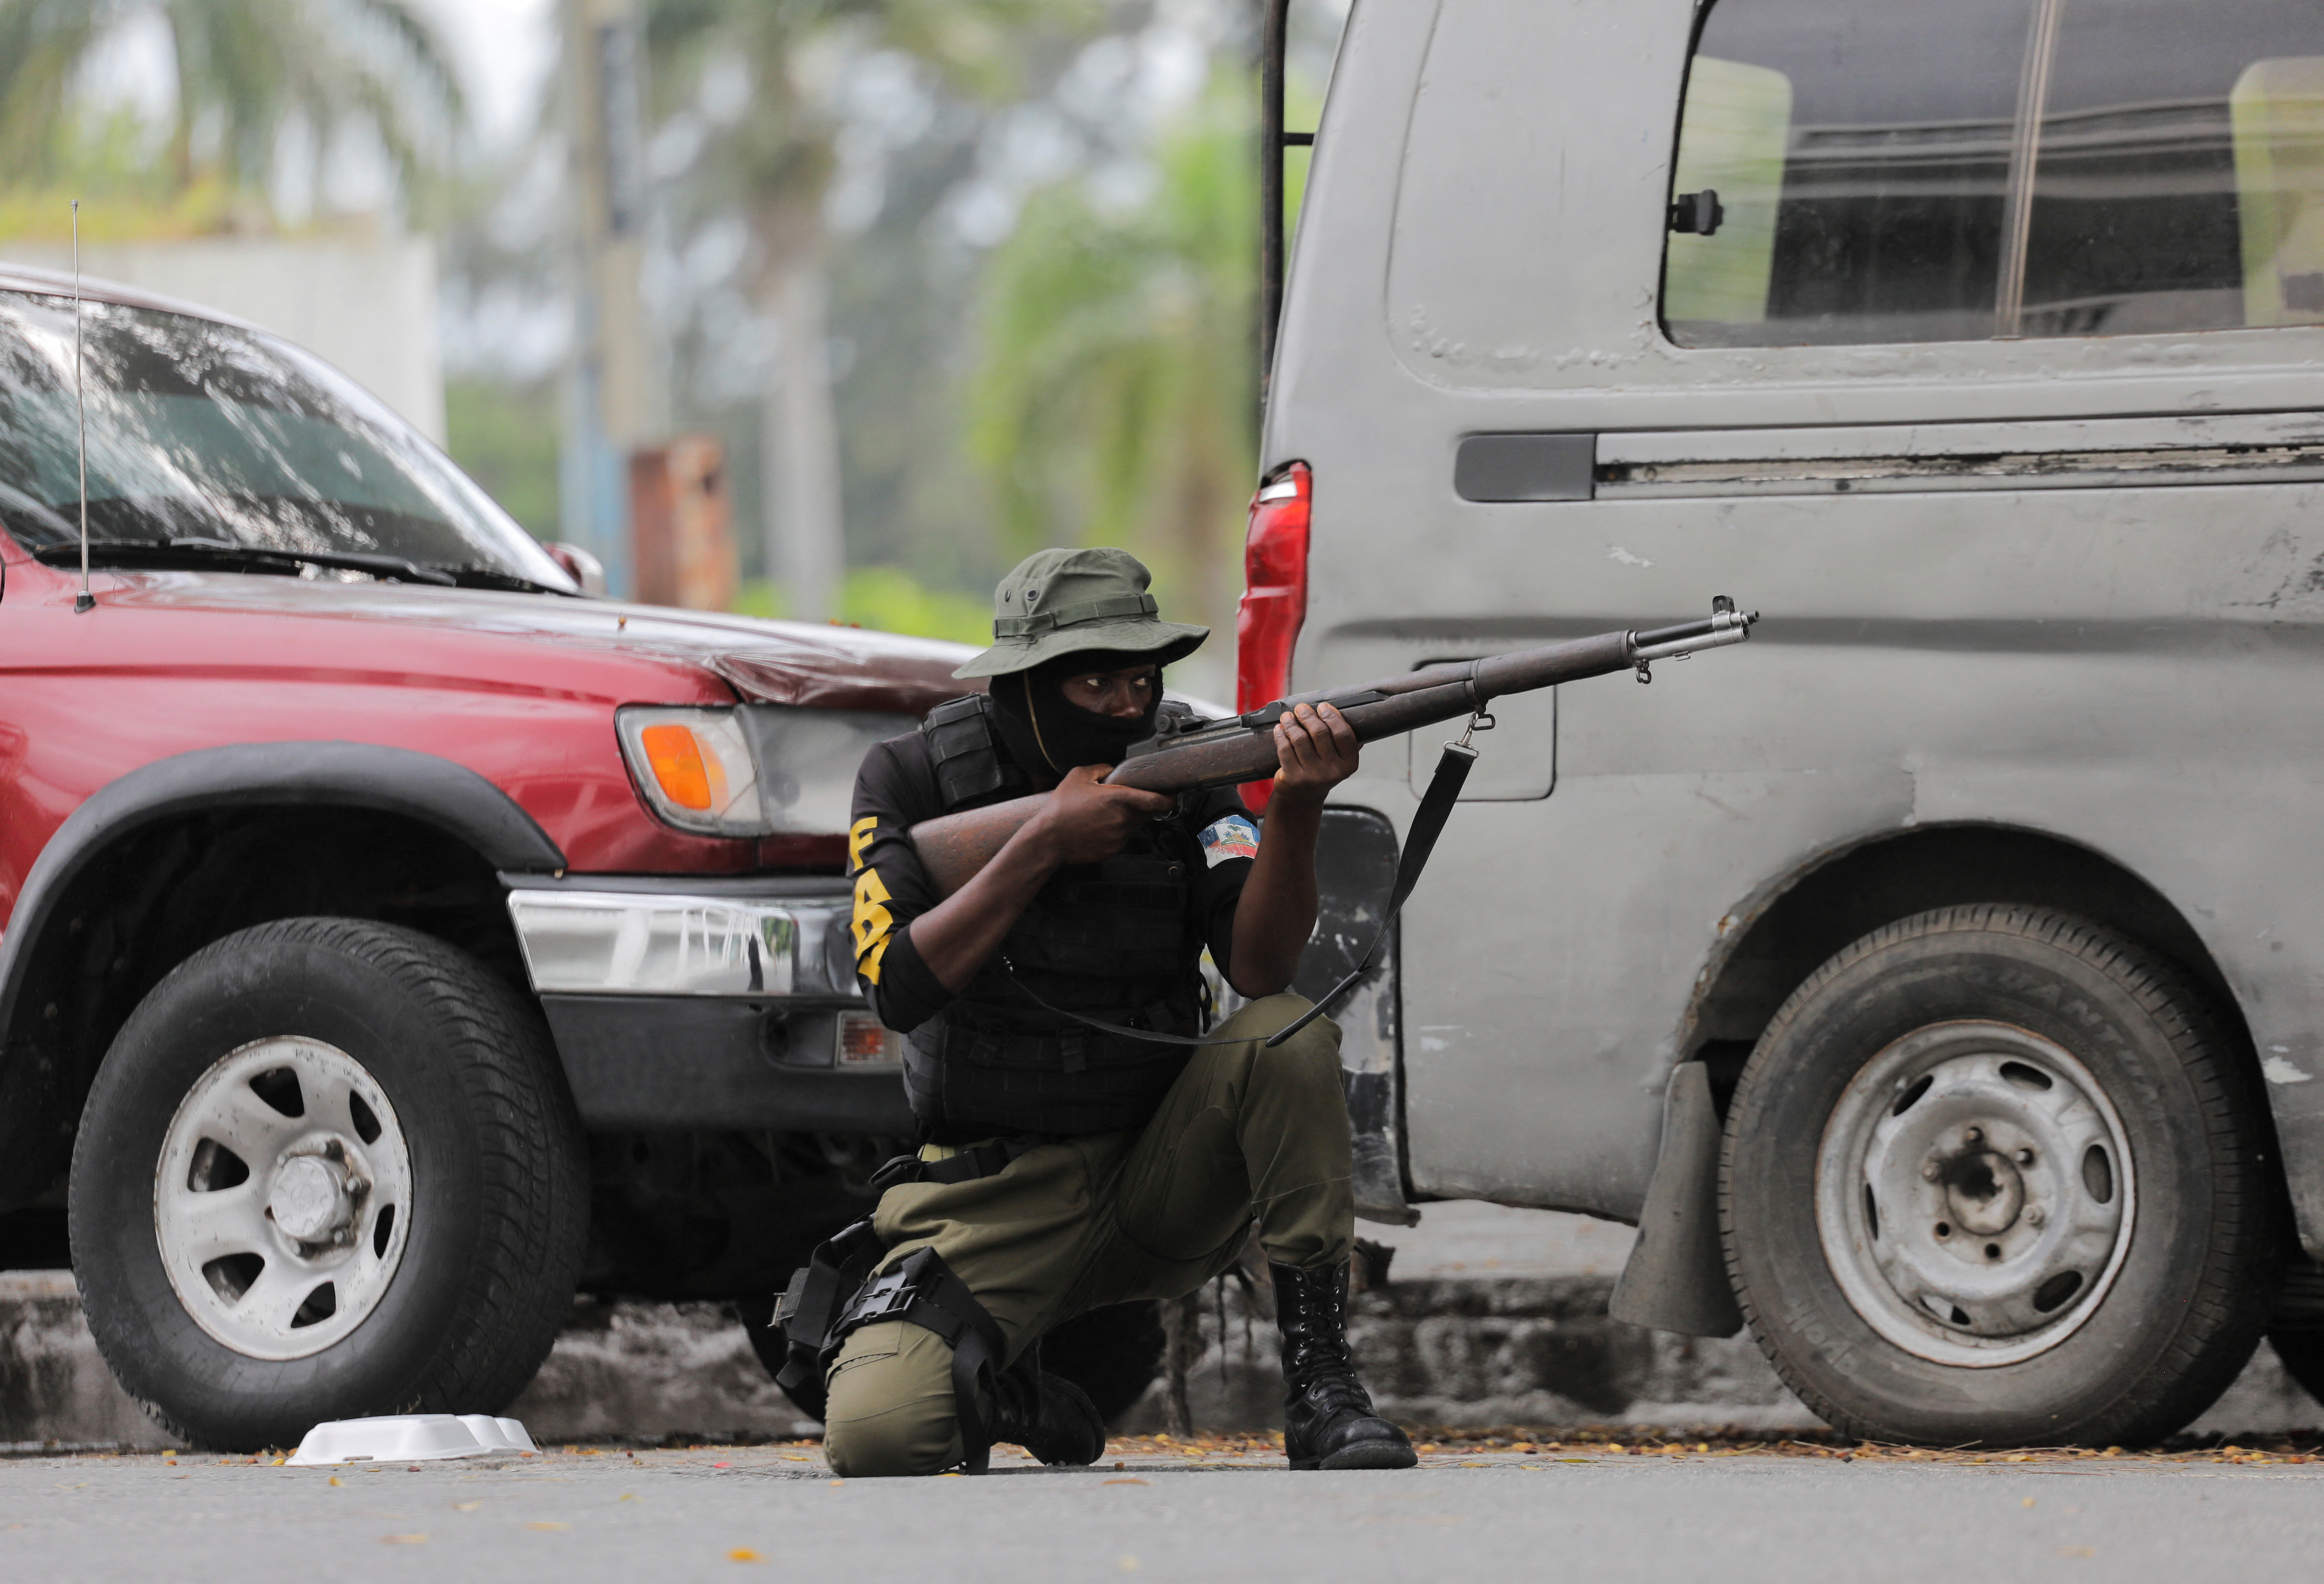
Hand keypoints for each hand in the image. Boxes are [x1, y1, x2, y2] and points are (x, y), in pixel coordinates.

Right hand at [1024, 764, 1172, 864]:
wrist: (1049, 839)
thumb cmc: (1061, 808)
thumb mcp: (1078, 776)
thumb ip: (1101, 768)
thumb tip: (1112, 770)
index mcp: (1119, 798)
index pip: (1156, 801)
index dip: (1169, 799)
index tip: (1173, 796)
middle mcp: (1123, 819)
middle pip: (1146, 812)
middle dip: (1142, 805)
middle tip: (1125, 800)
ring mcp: (1120, 836)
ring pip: (1134, 825)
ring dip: (1127, 818)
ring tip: (1104, 814)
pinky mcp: (1114, 849)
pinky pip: (1123, 837)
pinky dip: (1117, 831)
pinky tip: (1099, 826)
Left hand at [1270, 702, 1359, 808]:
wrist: (1304, 795)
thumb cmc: (1322, 769)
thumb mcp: (1339, 759)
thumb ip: (1345, 740)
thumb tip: (1349, 714)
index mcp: (1349, 763)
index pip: (1343, 734)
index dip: (1332, 716)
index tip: (1322, 706)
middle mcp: (1333, 771)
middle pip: (1320, 733)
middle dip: (1308, 716)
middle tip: (1301, 708)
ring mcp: (1313, 776)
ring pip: (1300, 739)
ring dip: (1291, 724)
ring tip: (1287, 717)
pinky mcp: (1294, 778)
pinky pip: (1285, 749)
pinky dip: (1281, 736)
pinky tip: (1279, 729)